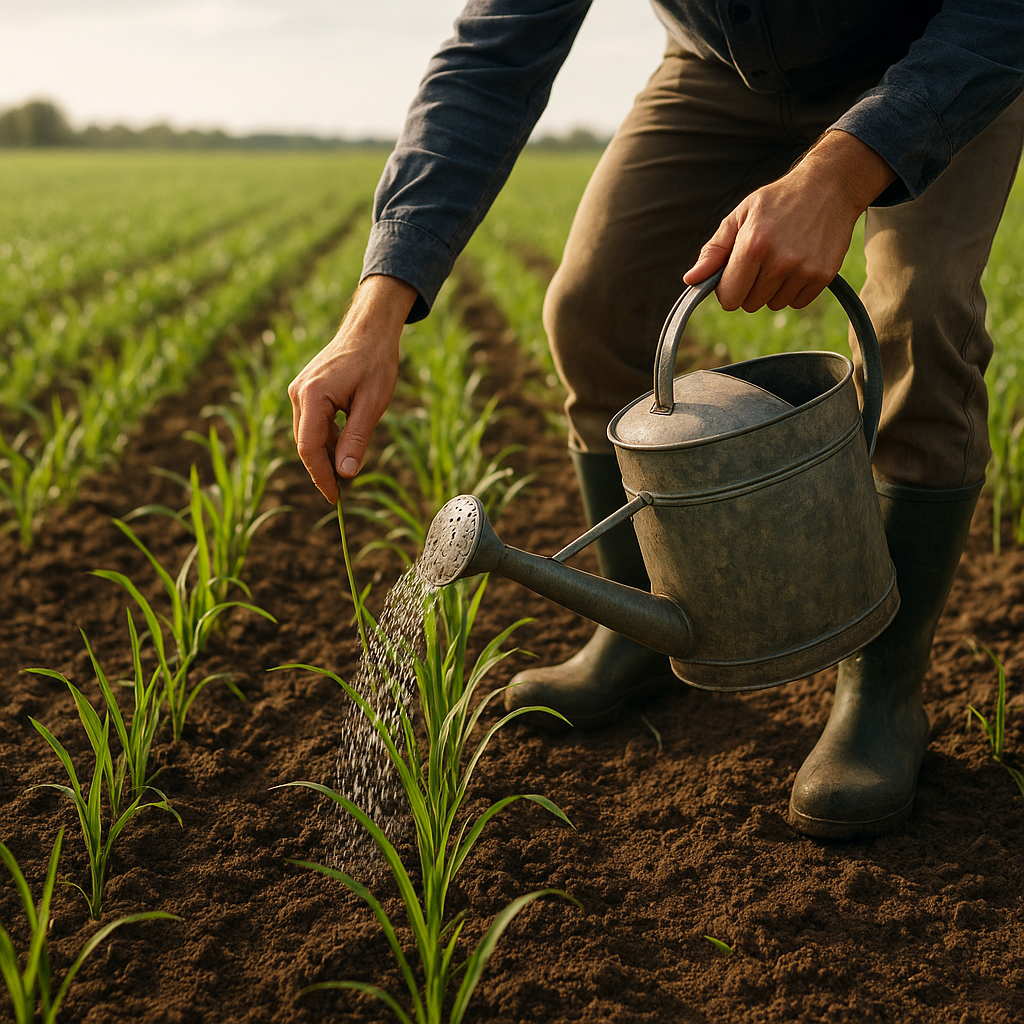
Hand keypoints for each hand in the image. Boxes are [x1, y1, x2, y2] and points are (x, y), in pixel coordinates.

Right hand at [288, 274, 416, 502]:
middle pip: (305, 444)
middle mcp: (298, 393)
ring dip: (326, 453)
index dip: (321, 476)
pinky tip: (345, 441)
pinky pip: (312, 423)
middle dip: (322, 469)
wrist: (370, 330)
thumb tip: (346, 474)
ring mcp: (299, 390)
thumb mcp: (372, 405)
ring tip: (348, 464)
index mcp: (312, 395)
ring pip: (308, 435)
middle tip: (342, 491)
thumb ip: (356, 439)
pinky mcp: (306, 390)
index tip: (335, 498)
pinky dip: (327, 438)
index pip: (309, 448)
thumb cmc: (375, 362)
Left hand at [684, 130, 896, 311]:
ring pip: (773, 305)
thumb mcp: (740, 216)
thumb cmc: (777, 201)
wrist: (829, 186)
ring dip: (772, 289)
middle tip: (760, 261)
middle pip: (750, 304)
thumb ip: (714, 251)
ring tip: (781, 259)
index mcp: (753, 245)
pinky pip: (796, 303)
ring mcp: (804, 270)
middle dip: (749, 287)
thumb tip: (690, 280)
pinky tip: (797, 264)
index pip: (729, 297)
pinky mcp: (823, 276)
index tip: (733, 273)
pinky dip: (793, 290)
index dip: (727, 288)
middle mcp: (780, 261)